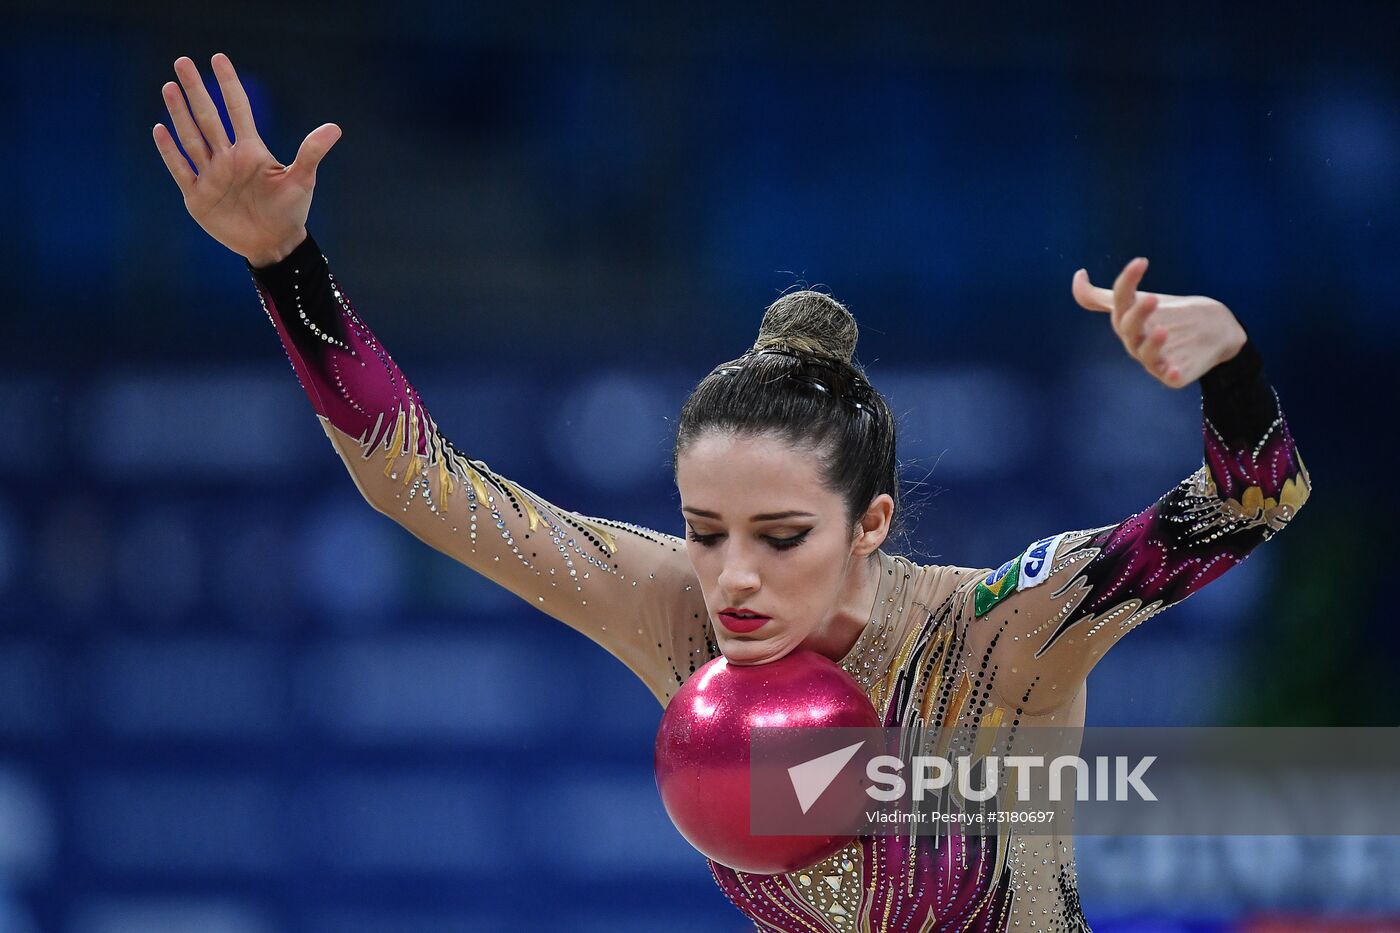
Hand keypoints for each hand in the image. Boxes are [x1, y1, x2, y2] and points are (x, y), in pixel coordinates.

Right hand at [152, 53, 340, 266]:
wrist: (274, 244)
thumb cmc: (290, 210)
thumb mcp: (302, 180)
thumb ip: (311, 153)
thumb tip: (335, 127)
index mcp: (251, 150)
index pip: (238, 109)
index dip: (228, 84)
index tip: (218, 58)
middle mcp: (228, 158)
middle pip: (209, 117)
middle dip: (196, 90)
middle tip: (182, 61)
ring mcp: (211, 175)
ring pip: (192, 138)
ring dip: (180, 114)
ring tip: (169, 87)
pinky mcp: (198, 196)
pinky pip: (180, 169)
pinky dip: (170, 151)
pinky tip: (160, 129)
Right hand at [1072, 258, 1247, 388]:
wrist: (1212, 332)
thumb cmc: (1170, 315)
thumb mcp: (1141, 299)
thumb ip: (1109, 293)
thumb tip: (1078, 275)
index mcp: (1126, 319)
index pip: (1121, 298)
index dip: (1128, 281)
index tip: (1141, 262)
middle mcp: (1136, 340)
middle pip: (1130, 328)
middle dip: (1139, 314)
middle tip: (1152, 298)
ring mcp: (1153, 359)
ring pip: (1146, 354)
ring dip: (1152, 344)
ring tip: (1163, 331)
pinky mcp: (1173, 374)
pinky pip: (1170, 377)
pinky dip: (1171, 374)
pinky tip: (1175, 370)